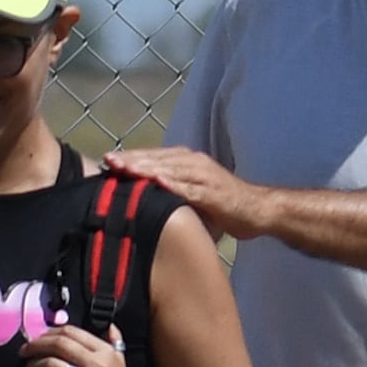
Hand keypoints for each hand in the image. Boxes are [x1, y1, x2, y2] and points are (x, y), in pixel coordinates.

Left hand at [23, 322, 146, 366]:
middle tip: (24, 352)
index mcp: (106, 352)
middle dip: (35, 346)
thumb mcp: (121, 365)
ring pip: (51, 365)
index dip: (48, 333)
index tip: (37, 339)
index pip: (71, 331)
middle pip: (58, 344)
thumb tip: (110, 327)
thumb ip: (115, 343)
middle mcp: (98, 364)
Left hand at [108, 144, 270, 243]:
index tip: (107, 160)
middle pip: (158, 159)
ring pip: (170, 169)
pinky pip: (190, 188)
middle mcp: (195, 163)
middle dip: (132, 160)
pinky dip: (173, 184)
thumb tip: (145, 202)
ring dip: (147, 168)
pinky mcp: (214, 193)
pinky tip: (157, 182)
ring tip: (125, 168)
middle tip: (108, 160)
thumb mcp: (194, 195)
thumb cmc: (225, 205)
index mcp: (188, 162)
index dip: (132, 157)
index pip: (155, 157)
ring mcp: (205, 176)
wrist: (259, 210)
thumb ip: (173, 193)